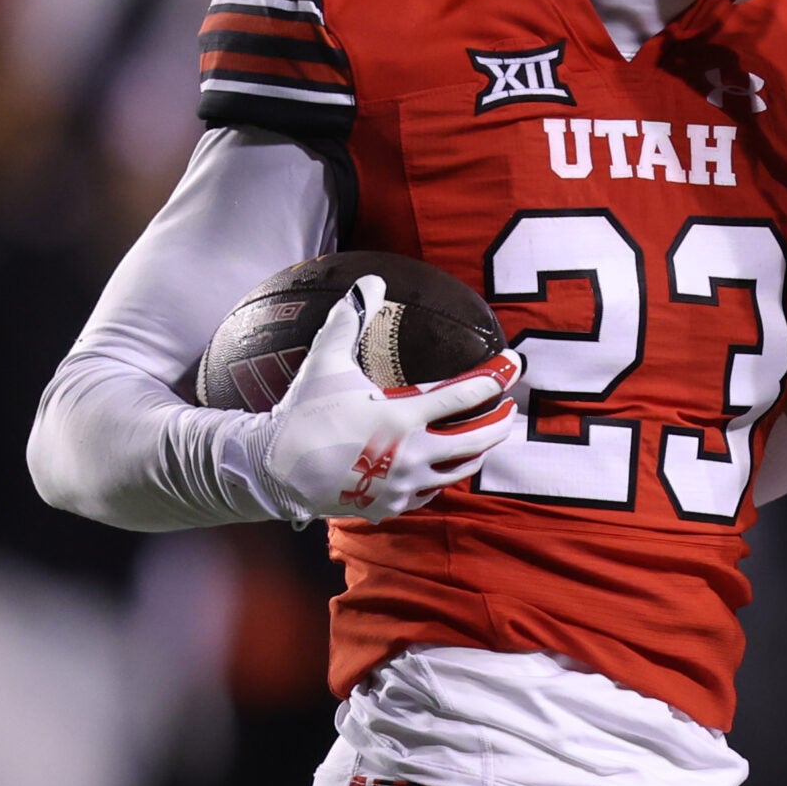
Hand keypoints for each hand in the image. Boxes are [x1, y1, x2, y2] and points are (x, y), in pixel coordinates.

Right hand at [252, 276, 520, 522]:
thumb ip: (350, 319)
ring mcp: (403, 484)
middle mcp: (410, 453)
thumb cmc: (302, 414)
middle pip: (476, 440)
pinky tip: (448, 466)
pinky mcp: (391, 505)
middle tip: (509, 408)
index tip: (513, 365)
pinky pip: (431, 493)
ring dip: (479, 451)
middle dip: (500, 422)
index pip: (463, 397)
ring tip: (489, 436)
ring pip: (459, 470)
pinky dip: (444, 477)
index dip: (494, 379)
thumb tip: (370, 280)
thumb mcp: (325, 362)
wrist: (273, 472)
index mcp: (401, 417)